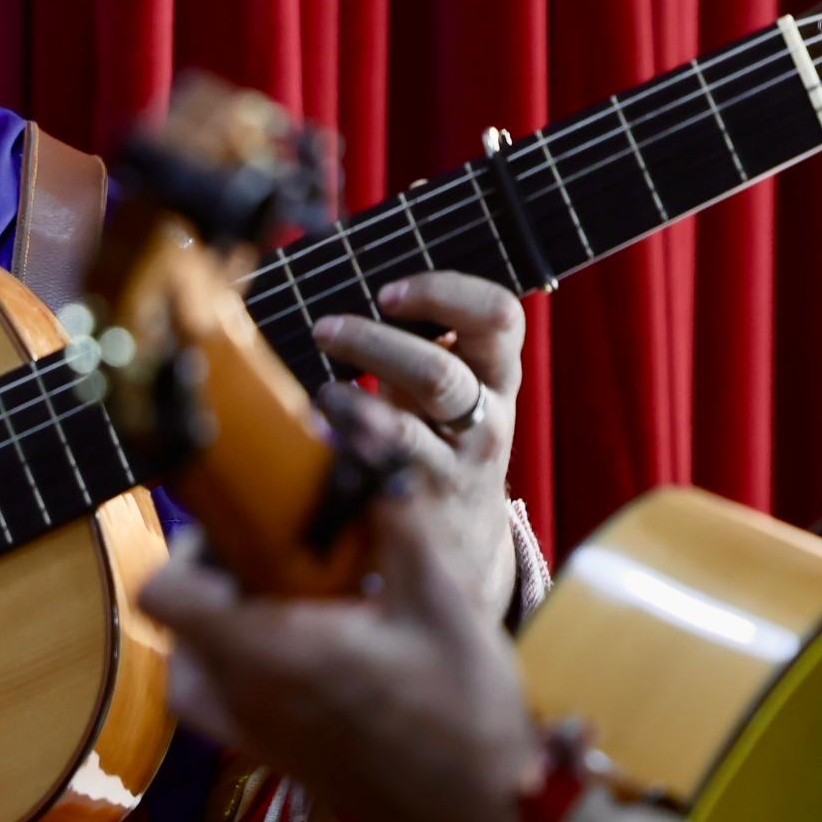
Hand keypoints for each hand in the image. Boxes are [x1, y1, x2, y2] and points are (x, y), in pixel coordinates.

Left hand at [138, 476, 539, 821]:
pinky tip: (300, 646)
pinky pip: (218, 700)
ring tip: (290, 598)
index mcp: (272, 654)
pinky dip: (235, 665)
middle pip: (177, 620)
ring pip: (192, 660)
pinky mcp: (270, 757)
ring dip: (222, 621)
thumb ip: (393, 516)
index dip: (188, 551)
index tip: (240, 528)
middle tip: (278, 552)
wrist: (486, 817)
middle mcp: (245, 698)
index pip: (164, 595)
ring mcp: (252, 735)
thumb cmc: (469, 714)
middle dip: (214, 576)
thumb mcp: (442, 598)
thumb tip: (360, 434)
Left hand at [311, 272, 523, 616]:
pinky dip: (349, 423)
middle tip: (328, 326)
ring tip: (321, 355)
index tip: (388, 290)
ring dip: (362, 372)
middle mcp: (488, 415)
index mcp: (496, 375)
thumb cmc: (439, 443)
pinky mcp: (423, 496)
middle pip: (444, 369)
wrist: (460, 546)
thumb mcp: (446, 392)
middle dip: (379, 340)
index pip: (499, 316)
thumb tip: (356, 276)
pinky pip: (388, 452)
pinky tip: (323, 411)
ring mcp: (458, 460)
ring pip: (419, 406)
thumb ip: (424, 342)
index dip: (446, 292)